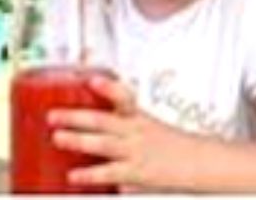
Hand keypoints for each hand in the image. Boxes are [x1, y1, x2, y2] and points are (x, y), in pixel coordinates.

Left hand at [49, 76, 195, 190]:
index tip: (91, 79)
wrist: (203, 164)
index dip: (107, 88)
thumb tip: (100, 132)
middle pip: (103, 120)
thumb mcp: (152, 130)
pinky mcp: (136, 173)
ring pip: (102, 144)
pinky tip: (73, 176)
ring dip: (78, 140)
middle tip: (53, 115)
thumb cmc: (176, 148)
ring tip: (58, 137)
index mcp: (140, 119)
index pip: (124, 97)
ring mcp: (135, 152)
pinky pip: (109, 173)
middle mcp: (136, 133)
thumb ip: (127, 128)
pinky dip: (90, 175)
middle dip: (76, 117)